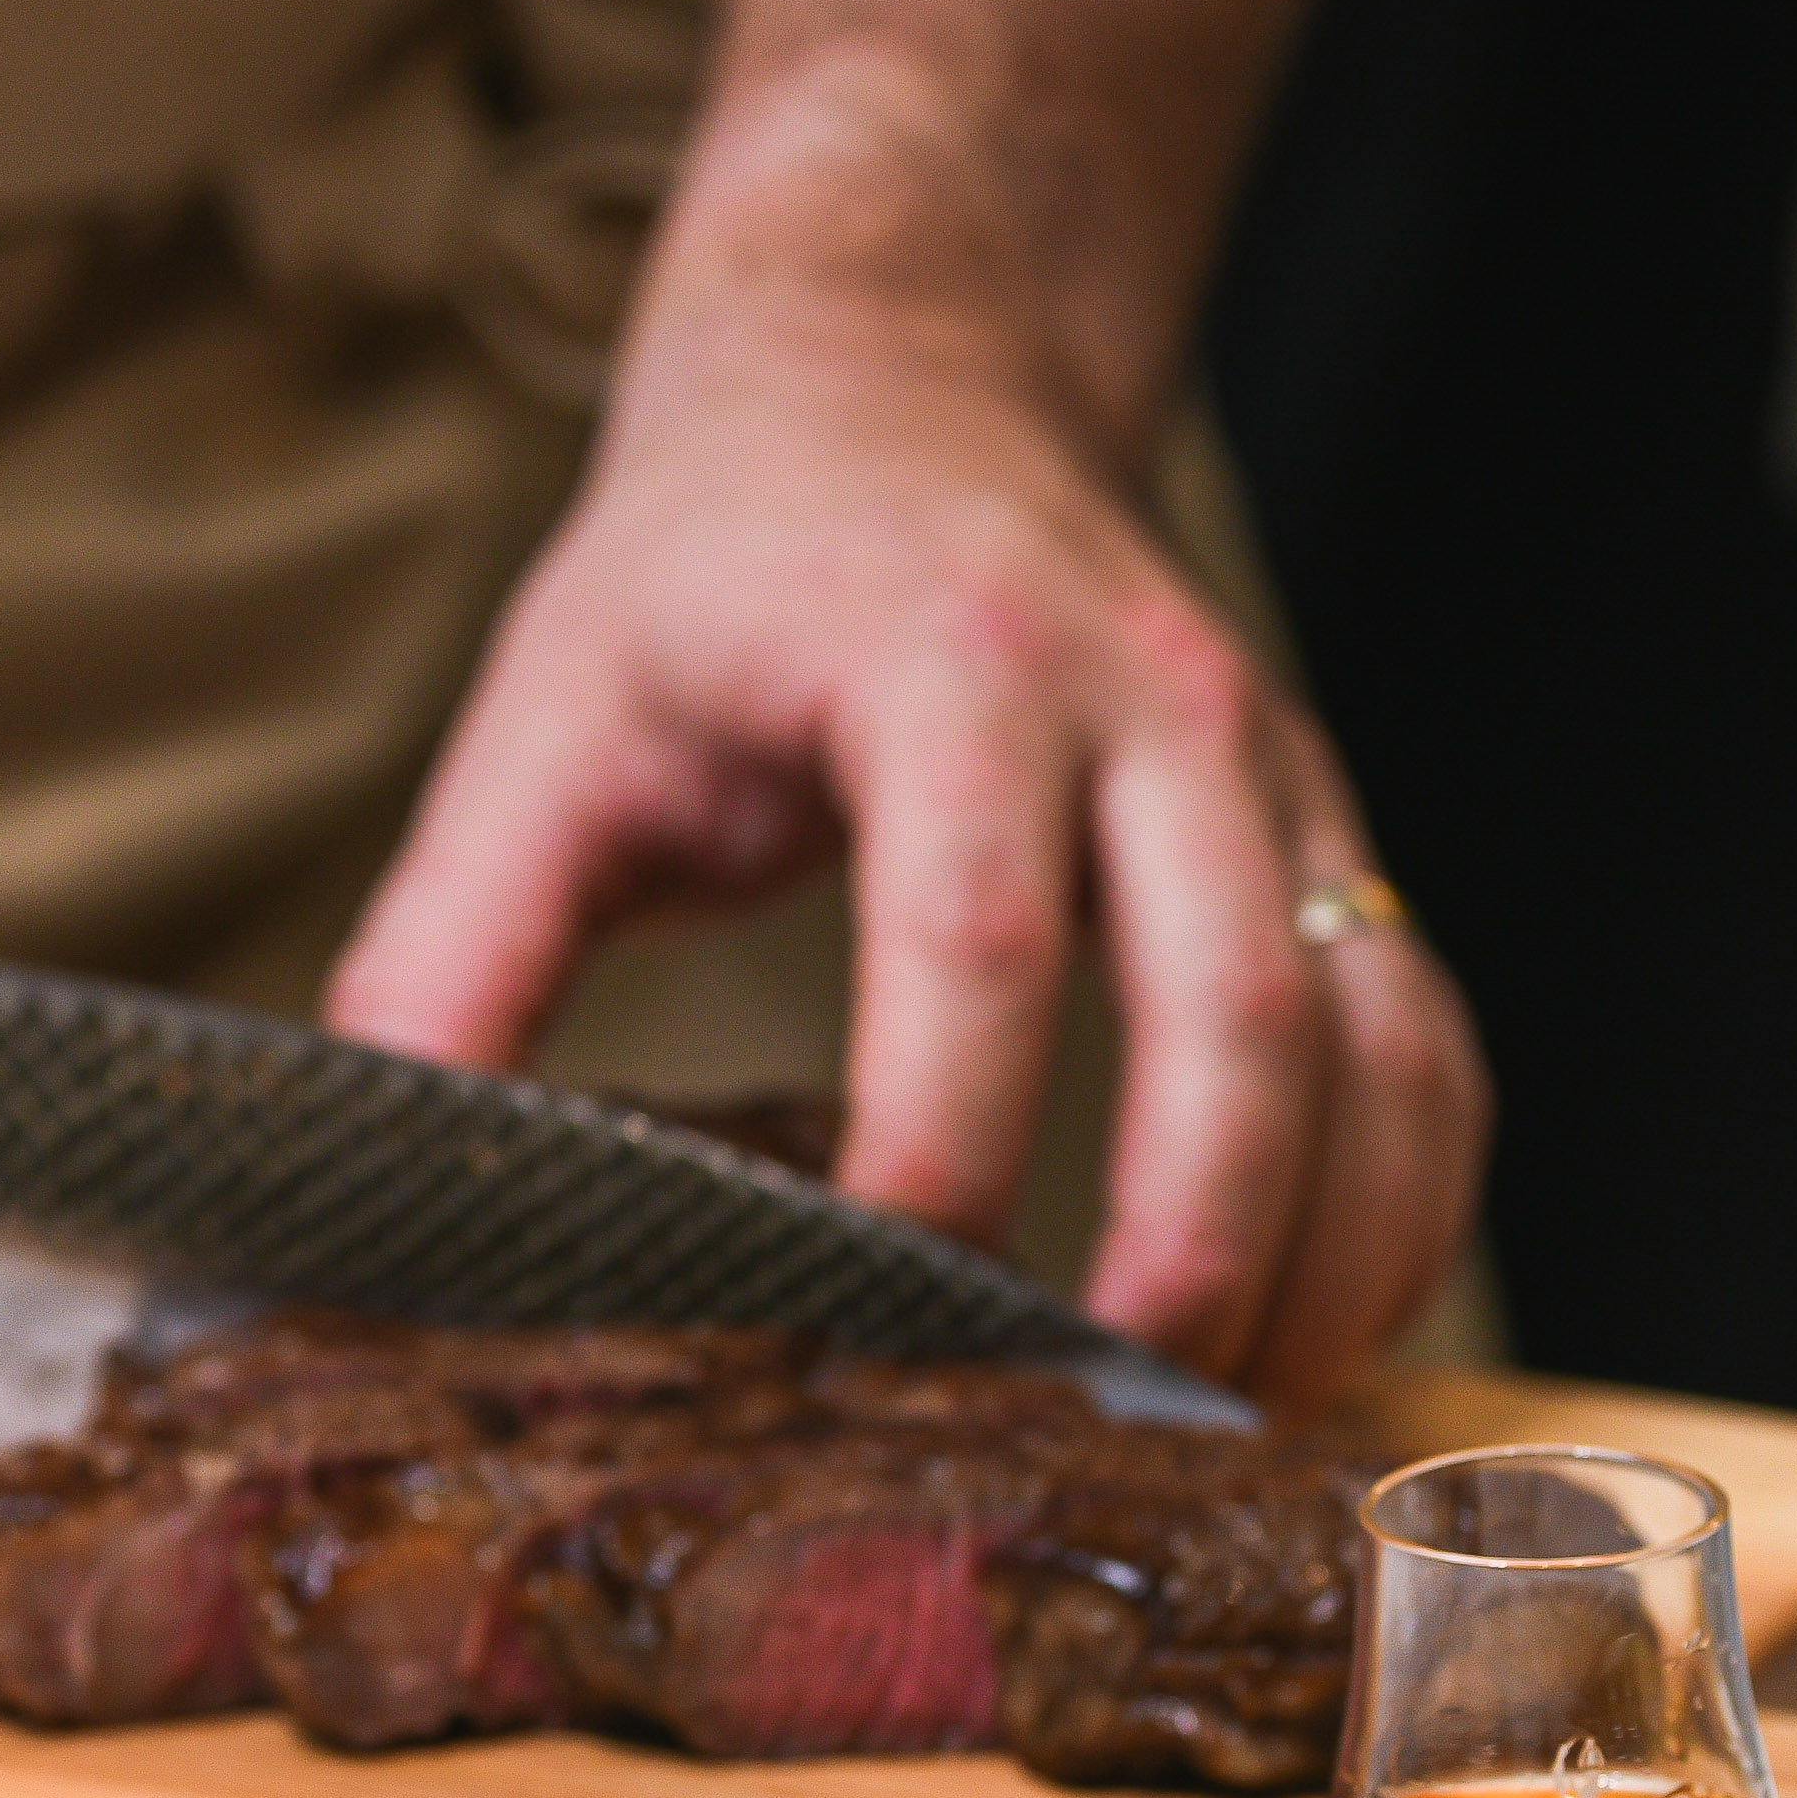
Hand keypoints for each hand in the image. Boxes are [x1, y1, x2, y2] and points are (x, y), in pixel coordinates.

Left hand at [324, 288, 1487, 1408]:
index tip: (859, 1316)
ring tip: (1218, 1419)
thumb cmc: (716, 572)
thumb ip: (454, 955)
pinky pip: (1426, 1038)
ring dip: (1323, 1251)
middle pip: (1236, 1003)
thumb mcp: (547, 724)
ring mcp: (1274, 775)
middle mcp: (1152, 708)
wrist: (903, 378)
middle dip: (1188, 1239)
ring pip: (1378, 1034)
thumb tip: (371, 1201)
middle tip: (1097, 1411)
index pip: (973, 933)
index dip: (932, 1150)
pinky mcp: (1332, 838)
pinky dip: (1404, 1204)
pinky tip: (1316, 1328)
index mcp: (946, 665)